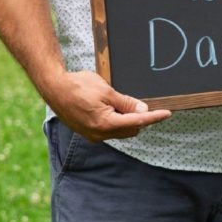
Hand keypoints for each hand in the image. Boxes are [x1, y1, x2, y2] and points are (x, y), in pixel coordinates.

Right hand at [48, 70, 171, 140]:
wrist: (54, 88)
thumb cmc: (79, 86)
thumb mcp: (106, 91)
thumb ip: (126, 102)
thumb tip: (143, 109)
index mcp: (106, 124)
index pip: (137, 121)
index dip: (154, 117)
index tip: (167, 113)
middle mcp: (100, 134)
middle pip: (130, 129)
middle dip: (138, 117)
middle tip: (136, 101)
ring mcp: (93, 135)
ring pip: (120, 131)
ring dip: (125, 119)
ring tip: (116, 102)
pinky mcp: (88, 133)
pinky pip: (108, 130)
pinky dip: (115, 121)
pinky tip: (109, 107)